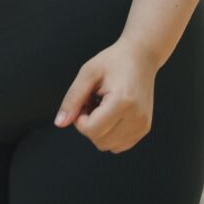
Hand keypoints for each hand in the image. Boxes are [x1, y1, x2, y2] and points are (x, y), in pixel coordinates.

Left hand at [54, 38, 156, 152]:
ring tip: (103, 106)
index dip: (79, 118)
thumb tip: (60, 123)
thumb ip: (72, 99)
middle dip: (89, 124)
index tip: (84, 101)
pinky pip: (119, 145)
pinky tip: (112, 114)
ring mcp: (142, 126)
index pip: (91, 130)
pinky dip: (110, 134)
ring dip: (100, 130)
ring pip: (109, 146)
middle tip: (93, 101)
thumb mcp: (88, 73)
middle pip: (99, 141)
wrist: (141, 56)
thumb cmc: (114, 61)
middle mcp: (136, 118)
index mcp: (122, 102)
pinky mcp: (144, 129)